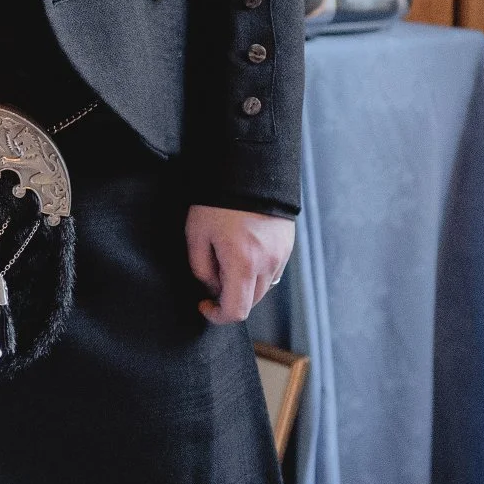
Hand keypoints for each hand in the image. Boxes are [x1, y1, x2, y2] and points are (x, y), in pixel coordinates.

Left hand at [185, 205, 294, 325]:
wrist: (249, 168)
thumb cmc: (218, 200)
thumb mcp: (196, 234)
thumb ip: (201, 269)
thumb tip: (211, 287)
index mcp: (243, 264)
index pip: (236, 311)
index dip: (217, 315)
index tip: (204, 304)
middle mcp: (267, 264)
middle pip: (252, 302)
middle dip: (230, 297)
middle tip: (214, 274)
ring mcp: (281, 254)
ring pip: (264, 287)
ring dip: (245, 284)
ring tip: (229, 257)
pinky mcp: (287, 244)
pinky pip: (273, 270)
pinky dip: (258, 270)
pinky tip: (244, 249)